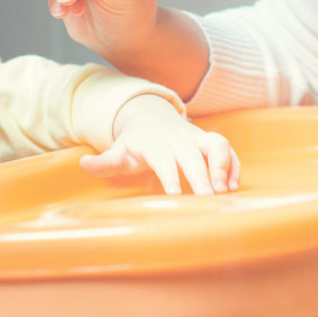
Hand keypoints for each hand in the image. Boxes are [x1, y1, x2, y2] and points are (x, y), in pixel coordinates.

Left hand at [79, 95, 240, 194]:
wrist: (151, 117)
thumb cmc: (135, 143)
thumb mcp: (117, 151)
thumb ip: (103, 161)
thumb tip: (83, 162)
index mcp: (156, 144)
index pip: (165, 159)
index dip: (170, 176)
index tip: (175, 195)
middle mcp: (179, 139)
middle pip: (194, 154)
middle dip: (204, 176)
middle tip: (209, 199)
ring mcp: (197, 138)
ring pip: (217, 144)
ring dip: (224, 165)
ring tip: (226, 191)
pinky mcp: (210, 142)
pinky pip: (229, 150)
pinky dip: (234, 166)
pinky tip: (233, 187)